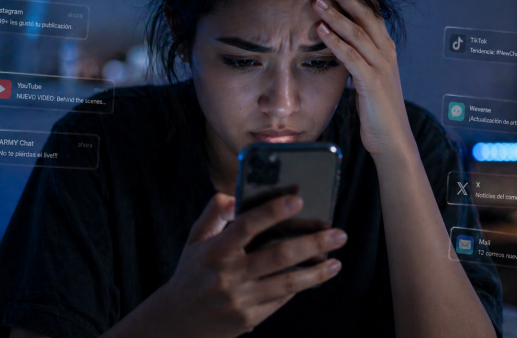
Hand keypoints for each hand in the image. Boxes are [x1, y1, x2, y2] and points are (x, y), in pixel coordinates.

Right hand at [150, 193, 346, 337]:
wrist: (177, 322)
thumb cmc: (193, 273)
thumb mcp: (196, 239)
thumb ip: (214, 213)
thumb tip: (235, 195)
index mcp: (214, 251)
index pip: (246, 226)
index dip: (272, 211)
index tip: (298, 198)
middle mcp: (228, 276)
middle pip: (278, 256)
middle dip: (312, 243)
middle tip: (339, 233)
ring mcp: (240, 300)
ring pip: (287, 283)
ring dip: (316, 272)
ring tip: (337, 262)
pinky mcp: (249, 319)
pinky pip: (281, 300)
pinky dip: (300, 287)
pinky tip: (316, 276)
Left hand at [312, 0, 414, 156]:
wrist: (392, 139)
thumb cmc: (377, 111)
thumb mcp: (368, 78)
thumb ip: (358, 60)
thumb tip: (340, 46)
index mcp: (386, 49)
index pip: (371, 13)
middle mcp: (387, 53)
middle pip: (366, 15)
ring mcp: (382, 66)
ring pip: (357, 32)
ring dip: (334, 15)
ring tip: (316, 0)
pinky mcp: (372, 82)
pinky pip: (351, 56)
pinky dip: (335, 41)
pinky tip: (320, 31)